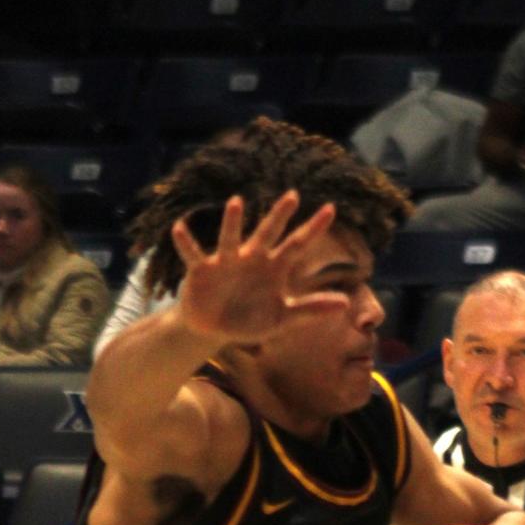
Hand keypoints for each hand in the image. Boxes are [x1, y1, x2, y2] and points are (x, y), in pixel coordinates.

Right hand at [172, 191, 341, 345]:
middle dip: (279, 217)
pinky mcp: (202, 271)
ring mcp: (226, 262)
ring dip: (232, 222)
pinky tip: (179, 228)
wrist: (214, 328)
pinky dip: (185, 243)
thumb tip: (345, 303)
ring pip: (230, 239)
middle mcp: (251, 258)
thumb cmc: (250, 319)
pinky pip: (192, 255)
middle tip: (293, 196)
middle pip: (268, 233)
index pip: (298, 245)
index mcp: (273, 268)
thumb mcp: (283, 318)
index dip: (313, 229)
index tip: (331, 209)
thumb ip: (311, 309)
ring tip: (236, 203)